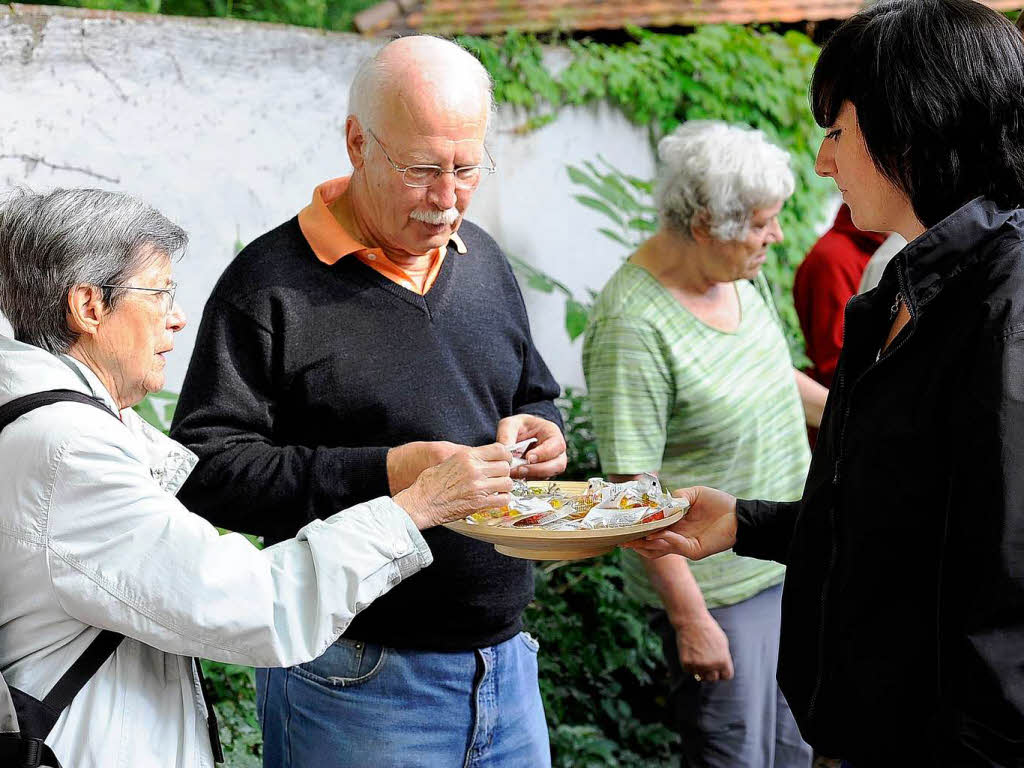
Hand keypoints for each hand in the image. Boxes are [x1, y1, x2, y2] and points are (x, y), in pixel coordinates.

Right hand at [394, 443, 512, 529]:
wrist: (421, 503)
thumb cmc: (429, 484)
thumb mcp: (447, 462)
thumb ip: (467, 459)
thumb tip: (481, 459)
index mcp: (466, 456)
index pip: (499, 450)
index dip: (505, 456)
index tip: (504, 461)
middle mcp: (474, 469)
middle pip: (505, 467)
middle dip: (504, 472)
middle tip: (499, 477)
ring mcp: (478, 486)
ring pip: (507, 483)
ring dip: (504, 487)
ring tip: (497, 489)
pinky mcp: (479, 503)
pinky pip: (503, 500)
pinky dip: (502, 500)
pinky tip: (495, 499)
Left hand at [495, 415, 566, 479]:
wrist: (518, 434)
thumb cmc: (518, 426)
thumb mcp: (510, 424)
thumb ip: (506, 434)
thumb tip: (505, 450)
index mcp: (552, 433)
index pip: (556, 445)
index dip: (544, 453)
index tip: (528, 457)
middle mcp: (556, 450)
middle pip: (558, 464)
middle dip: (539, 469)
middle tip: (521, 469)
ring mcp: (551, 463)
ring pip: (549, 475)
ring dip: (531, 476)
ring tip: (514, 473)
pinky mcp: (542, 473)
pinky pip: (538, 479)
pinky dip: (527, 478)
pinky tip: (514, 475)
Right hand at [622, 486, 737, 559]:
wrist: (739, 515)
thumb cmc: (719, 503)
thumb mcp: (694, 494)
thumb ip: (677, 497)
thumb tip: (662, 503)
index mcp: (676, 524)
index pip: (653, 529)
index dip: (639, 528)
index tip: (624, 525)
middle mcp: (677, 536)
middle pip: (652, 543)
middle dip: (636, 541)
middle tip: (621, 538)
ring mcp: (685, 545)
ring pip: (660, 548)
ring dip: (646, 544)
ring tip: (632, 540)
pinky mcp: (694, 550)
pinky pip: (676, 546)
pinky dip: (665, 541)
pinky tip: (656, 535)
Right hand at [675, 614, 733, 682]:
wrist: (692, 621)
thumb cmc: (708, 629)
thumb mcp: (723, 643)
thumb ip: (723, 658)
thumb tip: (722, 669)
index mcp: (723, 661)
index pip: (726, 676)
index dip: (722, 671)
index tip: (718, 666)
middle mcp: (712, 665)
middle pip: (713, 679)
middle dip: (711, 672)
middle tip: (706, 661)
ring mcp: (698, 665)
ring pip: (701, 676)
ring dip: (700, 670)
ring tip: (698, 656)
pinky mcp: (687, 664)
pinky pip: (690, 671)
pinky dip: (690, 665)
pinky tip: (690, 653)